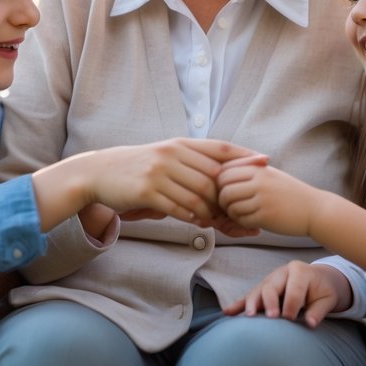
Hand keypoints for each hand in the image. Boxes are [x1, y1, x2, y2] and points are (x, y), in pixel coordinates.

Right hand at [80, 138, 263, 223]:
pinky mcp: (147, 191)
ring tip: (216, 220)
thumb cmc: (136, 167)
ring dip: (210, 211)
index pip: (220, 148)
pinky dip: (191, 217)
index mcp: (179, 144)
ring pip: (199, 195)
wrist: (99, 173)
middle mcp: (171, 155)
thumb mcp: (164, 155)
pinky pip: (179, 208)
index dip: (244, 154)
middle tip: (239, 208)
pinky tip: (196, 222)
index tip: (265, 161)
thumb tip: (220, 172)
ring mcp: (159, 172)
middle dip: (228, 194)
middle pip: (213, 176)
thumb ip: (189, 160)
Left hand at [216, 161, 323, 237]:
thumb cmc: (290, 192)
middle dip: (222, 200)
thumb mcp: (271, 174)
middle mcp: (259, 182)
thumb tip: (220, 174)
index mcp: (258, 169)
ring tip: (241, 214)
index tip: (226, 191)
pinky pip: (242, 220)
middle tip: (230, 206)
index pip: (224, 172)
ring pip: (231, 206)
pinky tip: (251, 221)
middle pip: (224, 190)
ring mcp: (263, 199)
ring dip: (231, 213)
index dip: (219, 183)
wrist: (315, 210)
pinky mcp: (266, 217)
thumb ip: (249, 171)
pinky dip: (242, 222)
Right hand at [222, 261, 349, 327]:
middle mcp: (282, 273)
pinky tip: (228, 313)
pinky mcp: (262, 288)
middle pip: (272, 287)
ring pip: (257, 291)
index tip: (291, 319)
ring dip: (252, 304)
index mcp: (300, 271)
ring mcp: (270, 280)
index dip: (292, 304)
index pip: (294, 288)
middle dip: (270, 302)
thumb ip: (319, 311)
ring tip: (249, 317)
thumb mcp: (328, 299)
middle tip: (272, 317)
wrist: (319, 280)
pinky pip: (249, 296)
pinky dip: (239, 305)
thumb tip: (311, 323)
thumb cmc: (323, 290)